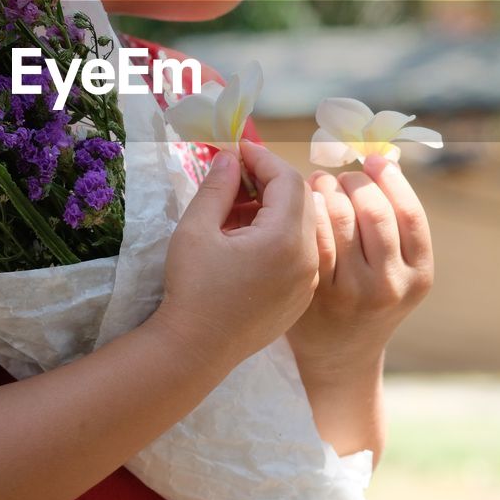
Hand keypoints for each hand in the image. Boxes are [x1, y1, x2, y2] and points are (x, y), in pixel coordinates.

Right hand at [156, 138, 319, 373]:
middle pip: (300, 200)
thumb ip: (216, 186)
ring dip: (273, 208)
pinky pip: (299, 252)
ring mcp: (307, 281)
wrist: (196, 350)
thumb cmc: (192, 288)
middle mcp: (306, 258)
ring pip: (301, 226)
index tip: (236, 149)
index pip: (287, 179)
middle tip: (234, 176)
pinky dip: (277, 235)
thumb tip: (229, 157)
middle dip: (269, 181)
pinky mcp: (300, 298)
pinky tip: (244, 240)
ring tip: (233, 209)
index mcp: (284, 238)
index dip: (262, 158)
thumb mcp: (196, 229)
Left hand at [286, 153, 433, 373]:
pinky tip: (302, 206)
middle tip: (340, 178)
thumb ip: (393, 222)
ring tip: (320, 186)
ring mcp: (350, 291)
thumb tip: (384, 159)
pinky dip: (306, 211)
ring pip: (339, 218)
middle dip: (353, 182)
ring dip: (326, 190)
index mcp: (418, 274)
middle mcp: (389, 285)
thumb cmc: (367, 295)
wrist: (339, 353)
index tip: (372, 161)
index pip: (408, 212)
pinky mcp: (315, 291)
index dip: (389, 178)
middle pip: (374, 211)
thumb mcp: (396, 267)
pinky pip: (311, 235)